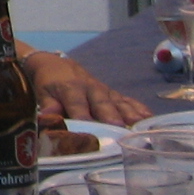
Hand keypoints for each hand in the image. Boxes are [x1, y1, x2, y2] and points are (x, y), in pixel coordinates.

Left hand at [28, 54, 149, 124]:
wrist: (56, 64)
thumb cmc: (49, 84)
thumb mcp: (43, 93)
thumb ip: (48, 105)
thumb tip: (48, 117)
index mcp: (70, 89)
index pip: (77, 104)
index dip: (82, 115)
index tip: (88, 127)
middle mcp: (91, 89)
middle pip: (102, 104)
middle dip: (111, 117)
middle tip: (119, 129)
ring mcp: (105, 91)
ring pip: (118, 102)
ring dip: (130, 114)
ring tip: (140, 126)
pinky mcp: (114, 94)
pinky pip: (128, 101)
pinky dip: (139, 109)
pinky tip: (150, 118)